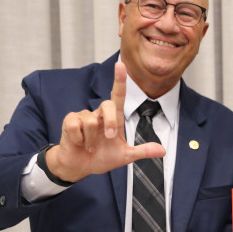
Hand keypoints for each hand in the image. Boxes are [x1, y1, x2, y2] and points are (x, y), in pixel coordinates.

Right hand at [46, 62, 165, 182]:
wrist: (80, 167)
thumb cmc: (101, 158)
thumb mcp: (125, 156)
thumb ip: (142, 151)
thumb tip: (163, 150)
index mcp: (113, 118)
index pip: (118, 95)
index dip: (119, 80)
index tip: (120, 64)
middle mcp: (99, 113)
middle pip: (107, 104)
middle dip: (111, 123)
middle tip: (110, 139)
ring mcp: (83, 116)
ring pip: (91, 122)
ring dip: (92, 141)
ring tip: (89, 147)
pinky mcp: (69, 121)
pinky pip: (76, 128)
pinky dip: (79, 140)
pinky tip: (78, 143)